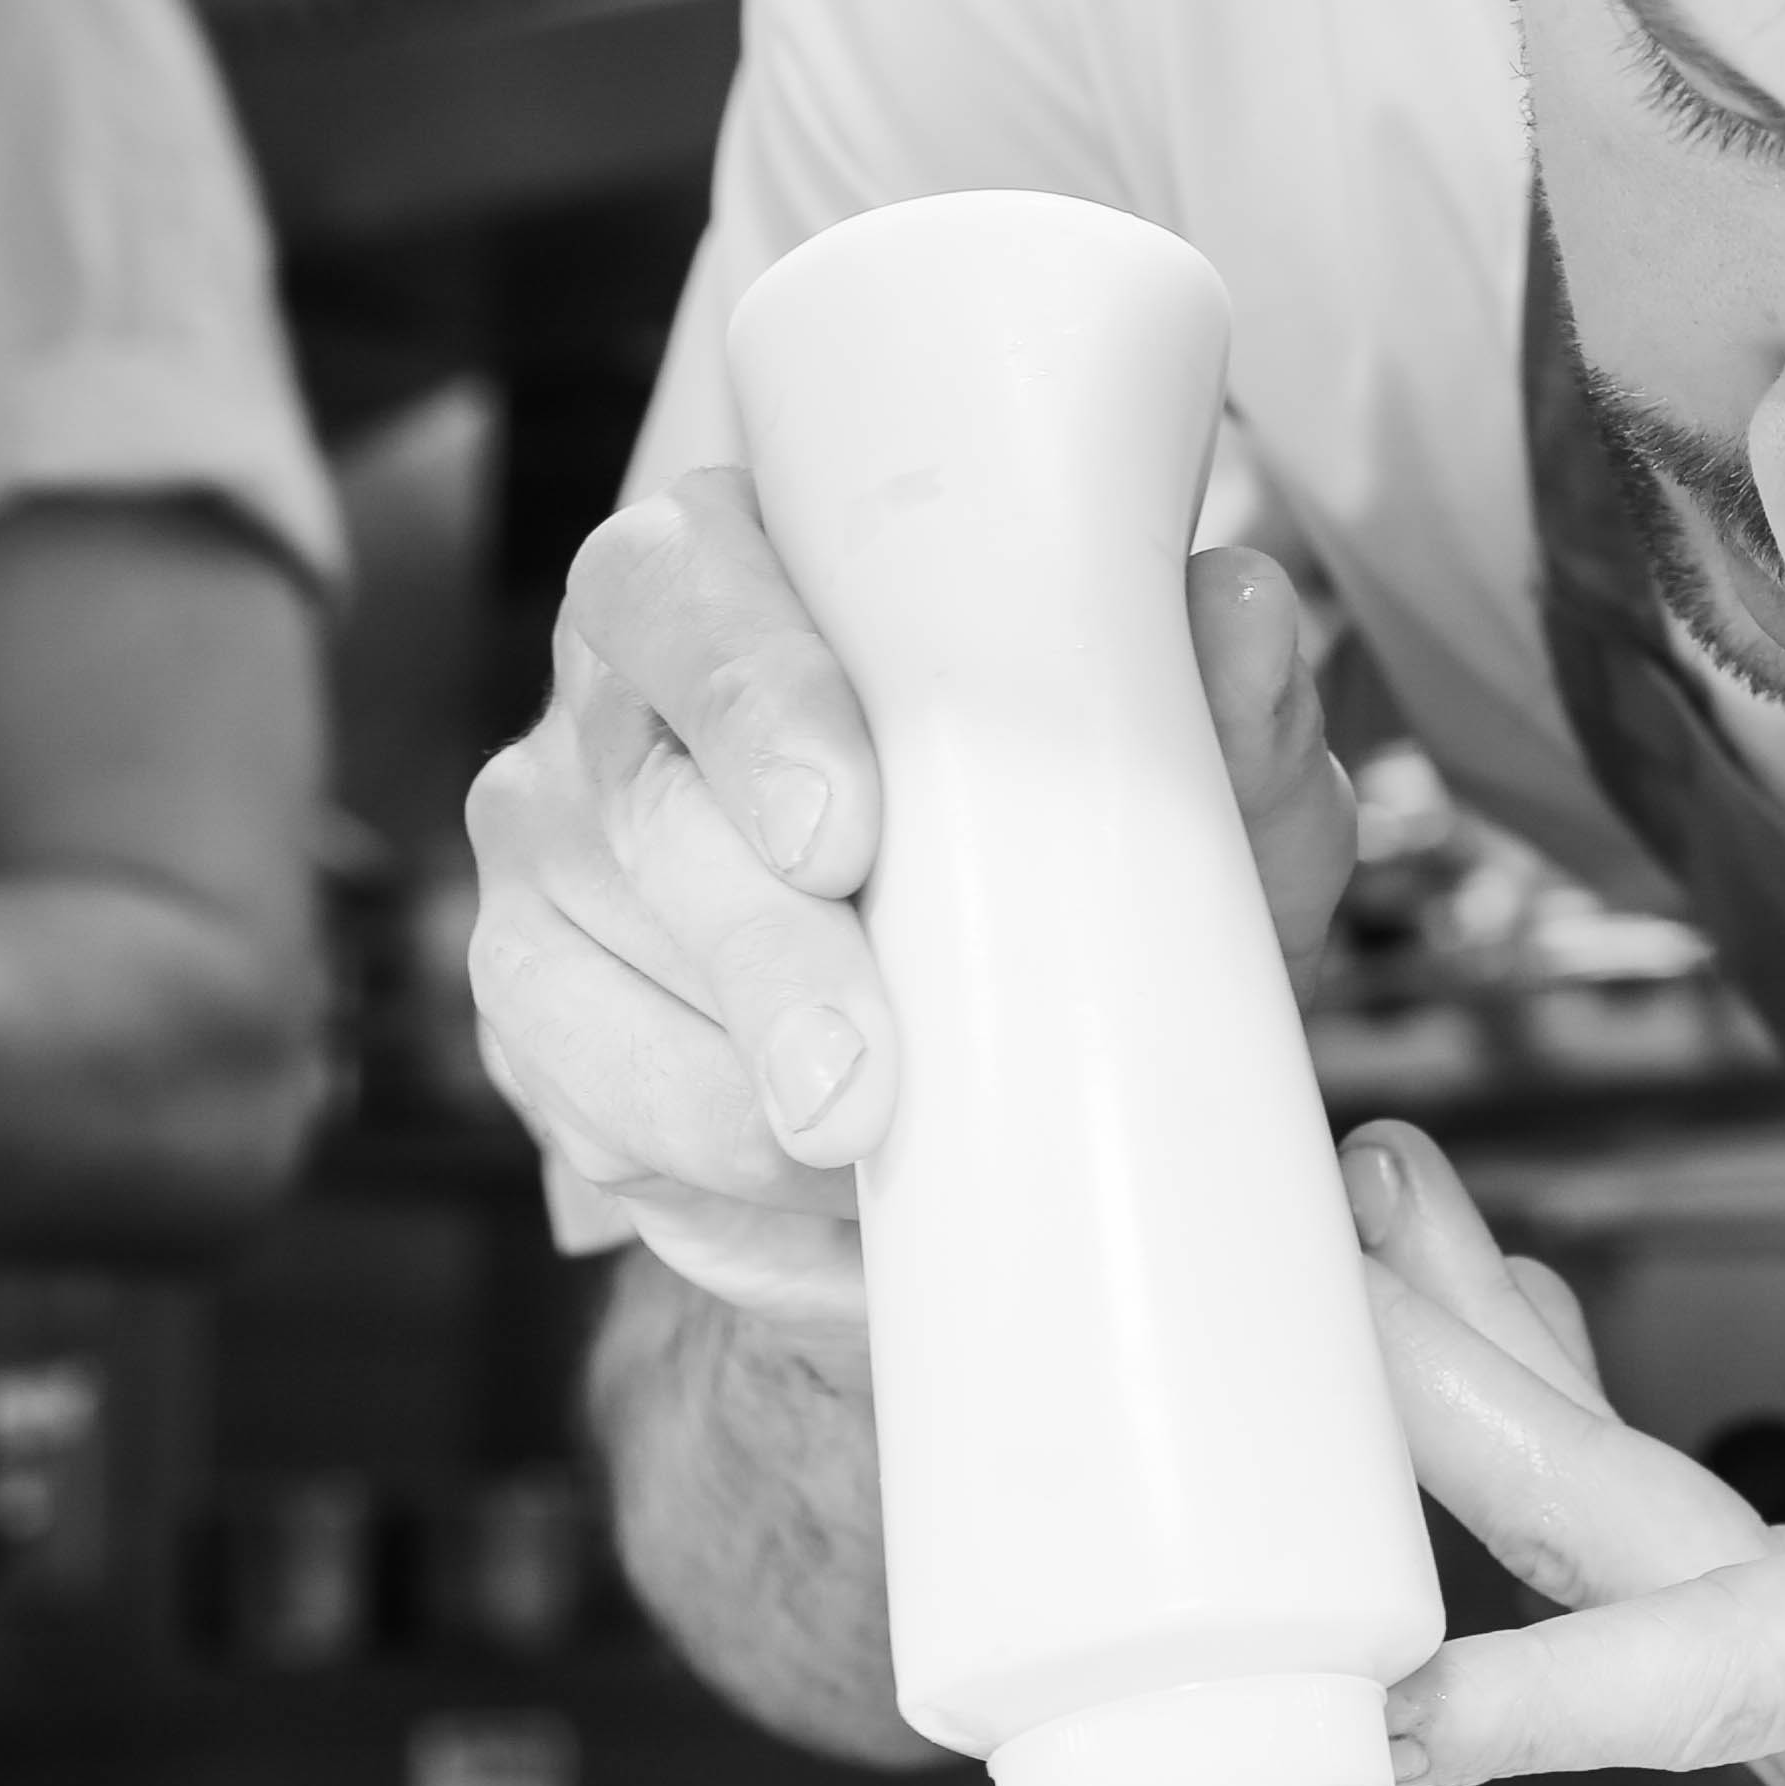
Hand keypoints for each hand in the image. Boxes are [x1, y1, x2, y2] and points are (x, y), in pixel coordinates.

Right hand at [465, 462, 1359, 1319]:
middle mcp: (622, 702)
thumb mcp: (1204, 797)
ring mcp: (556, 858)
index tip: (843, 831)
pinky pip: (587, 1113)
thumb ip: (1224, 702)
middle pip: (641, 808)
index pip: (686, 588)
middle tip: (859, 1086)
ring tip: (881, 1165)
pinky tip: (825, 1208)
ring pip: (588, 978)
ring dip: (735, 1097)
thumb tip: (1243, 611)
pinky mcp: (542, 1015)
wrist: (1055, 1054)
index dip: (752, 703)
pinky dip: (713, 1180)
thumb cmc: (1106, 867)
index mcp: (750, 578)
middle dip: (759, 958)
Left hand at [1358, 963, 1784, 1785]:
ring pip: (1619, 1597)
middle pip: (1597, 1569)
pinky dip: (1589, 1494)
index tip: (1361, 1693)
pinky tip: (1541, 1357)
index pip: (1710, 1657)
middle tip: (1350, 1192)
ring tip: (1412, 1225)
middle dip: (1436, 1379)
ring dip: (1501, 1422)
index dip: (1521, 1682)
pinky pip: (1673, 1627)